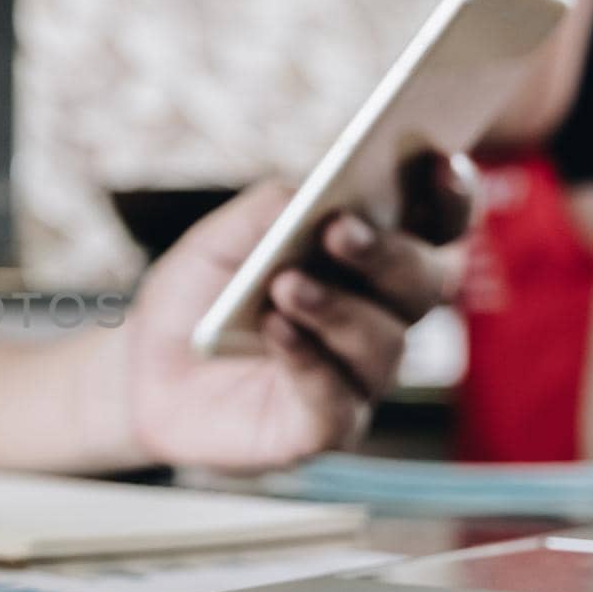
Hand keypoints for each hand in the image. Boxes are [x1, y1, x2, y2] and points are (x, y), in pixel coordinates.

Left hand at [122, 153, 474, 469]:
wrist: (141, 366)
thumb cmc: (198, 295)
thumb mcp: (221, 237)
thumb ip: (273, 210)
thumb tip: (320, 191)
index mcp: (372, 260)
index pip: (439, 227)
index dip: (451, 196)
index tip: (437, 163)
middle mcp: (381, 316)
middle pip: (427, 284)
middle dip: (390, 254)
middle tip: (340, 231)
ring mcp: (359, 376)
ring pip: (385, 343)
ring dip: (339, 309)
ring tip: (286, 285)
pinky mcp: (324, 428)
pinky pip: (337, 400)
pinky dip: (310, 362)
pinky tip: (277, 331)